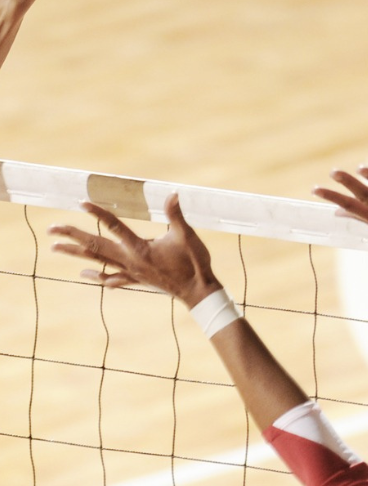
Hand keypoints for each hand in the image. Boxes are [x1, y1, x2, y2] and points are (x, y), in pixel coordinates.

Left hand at [49, 194, 221, 308]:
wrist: (197, 291)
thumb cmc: (193, 262)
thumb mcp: (187, 235)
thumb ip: (176, 215)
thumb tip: (173, 194)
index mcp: (140, 248)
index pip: (114, 226)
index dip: (98, 213)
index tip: (81, 203)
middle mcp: (130, 261)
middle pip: (96, 246)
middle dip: (72, 236)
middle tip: (52, 229)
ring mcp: (132, 272)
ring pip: (98, 262)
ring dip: (76, 254)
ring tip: (55, 248)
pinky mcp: (137, 279)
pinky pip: (112, 278)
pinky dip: (97, 275)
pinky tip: (85, 273)